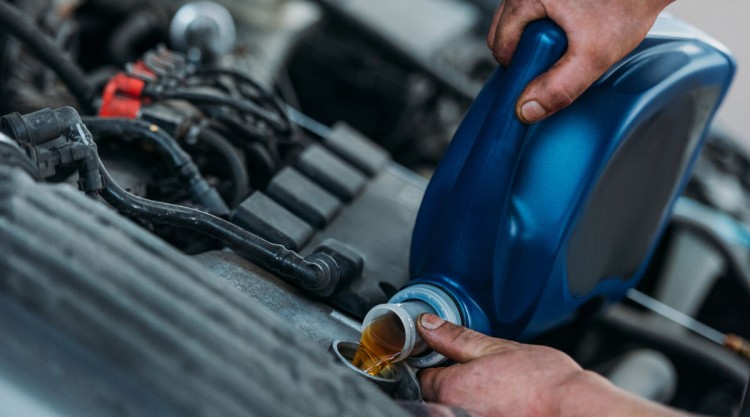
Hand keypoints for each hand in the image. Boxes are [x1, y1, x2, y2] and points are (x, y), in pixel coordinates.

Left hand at [416, 314, 690, 416]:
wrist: (576, 411)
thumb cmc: (544, 382)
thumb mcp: (497, 347)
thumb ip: (456, 337)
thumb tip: (428, 324)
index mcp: (451, 388)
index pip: (425, 375)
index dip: (438, 363)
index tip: (454, 359)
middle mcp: (453, 412)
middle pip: (438, 395)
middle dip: (455, 383)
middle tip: (487, 376)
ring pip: (455, 408)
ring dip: (470, 399)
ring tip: (499, 393)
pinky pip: (473, 415)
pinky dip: (484, 410)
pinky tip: (505, 406)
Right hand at [487, 0, 673, 122]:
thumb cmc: (628, 2)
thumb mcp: (593, 55)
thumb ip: (558, 87)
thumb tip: (527, 109)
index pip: (500, 45)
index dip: (521, 66)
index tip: (542, 72)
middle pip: (506, 30)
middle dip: (529, 49)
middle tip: (560, 54)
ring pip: (520, 18)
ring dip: (539, 34)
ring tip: (571, 36)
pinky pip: (536, 7)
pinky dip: (550, 18)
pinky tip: (575, 22)